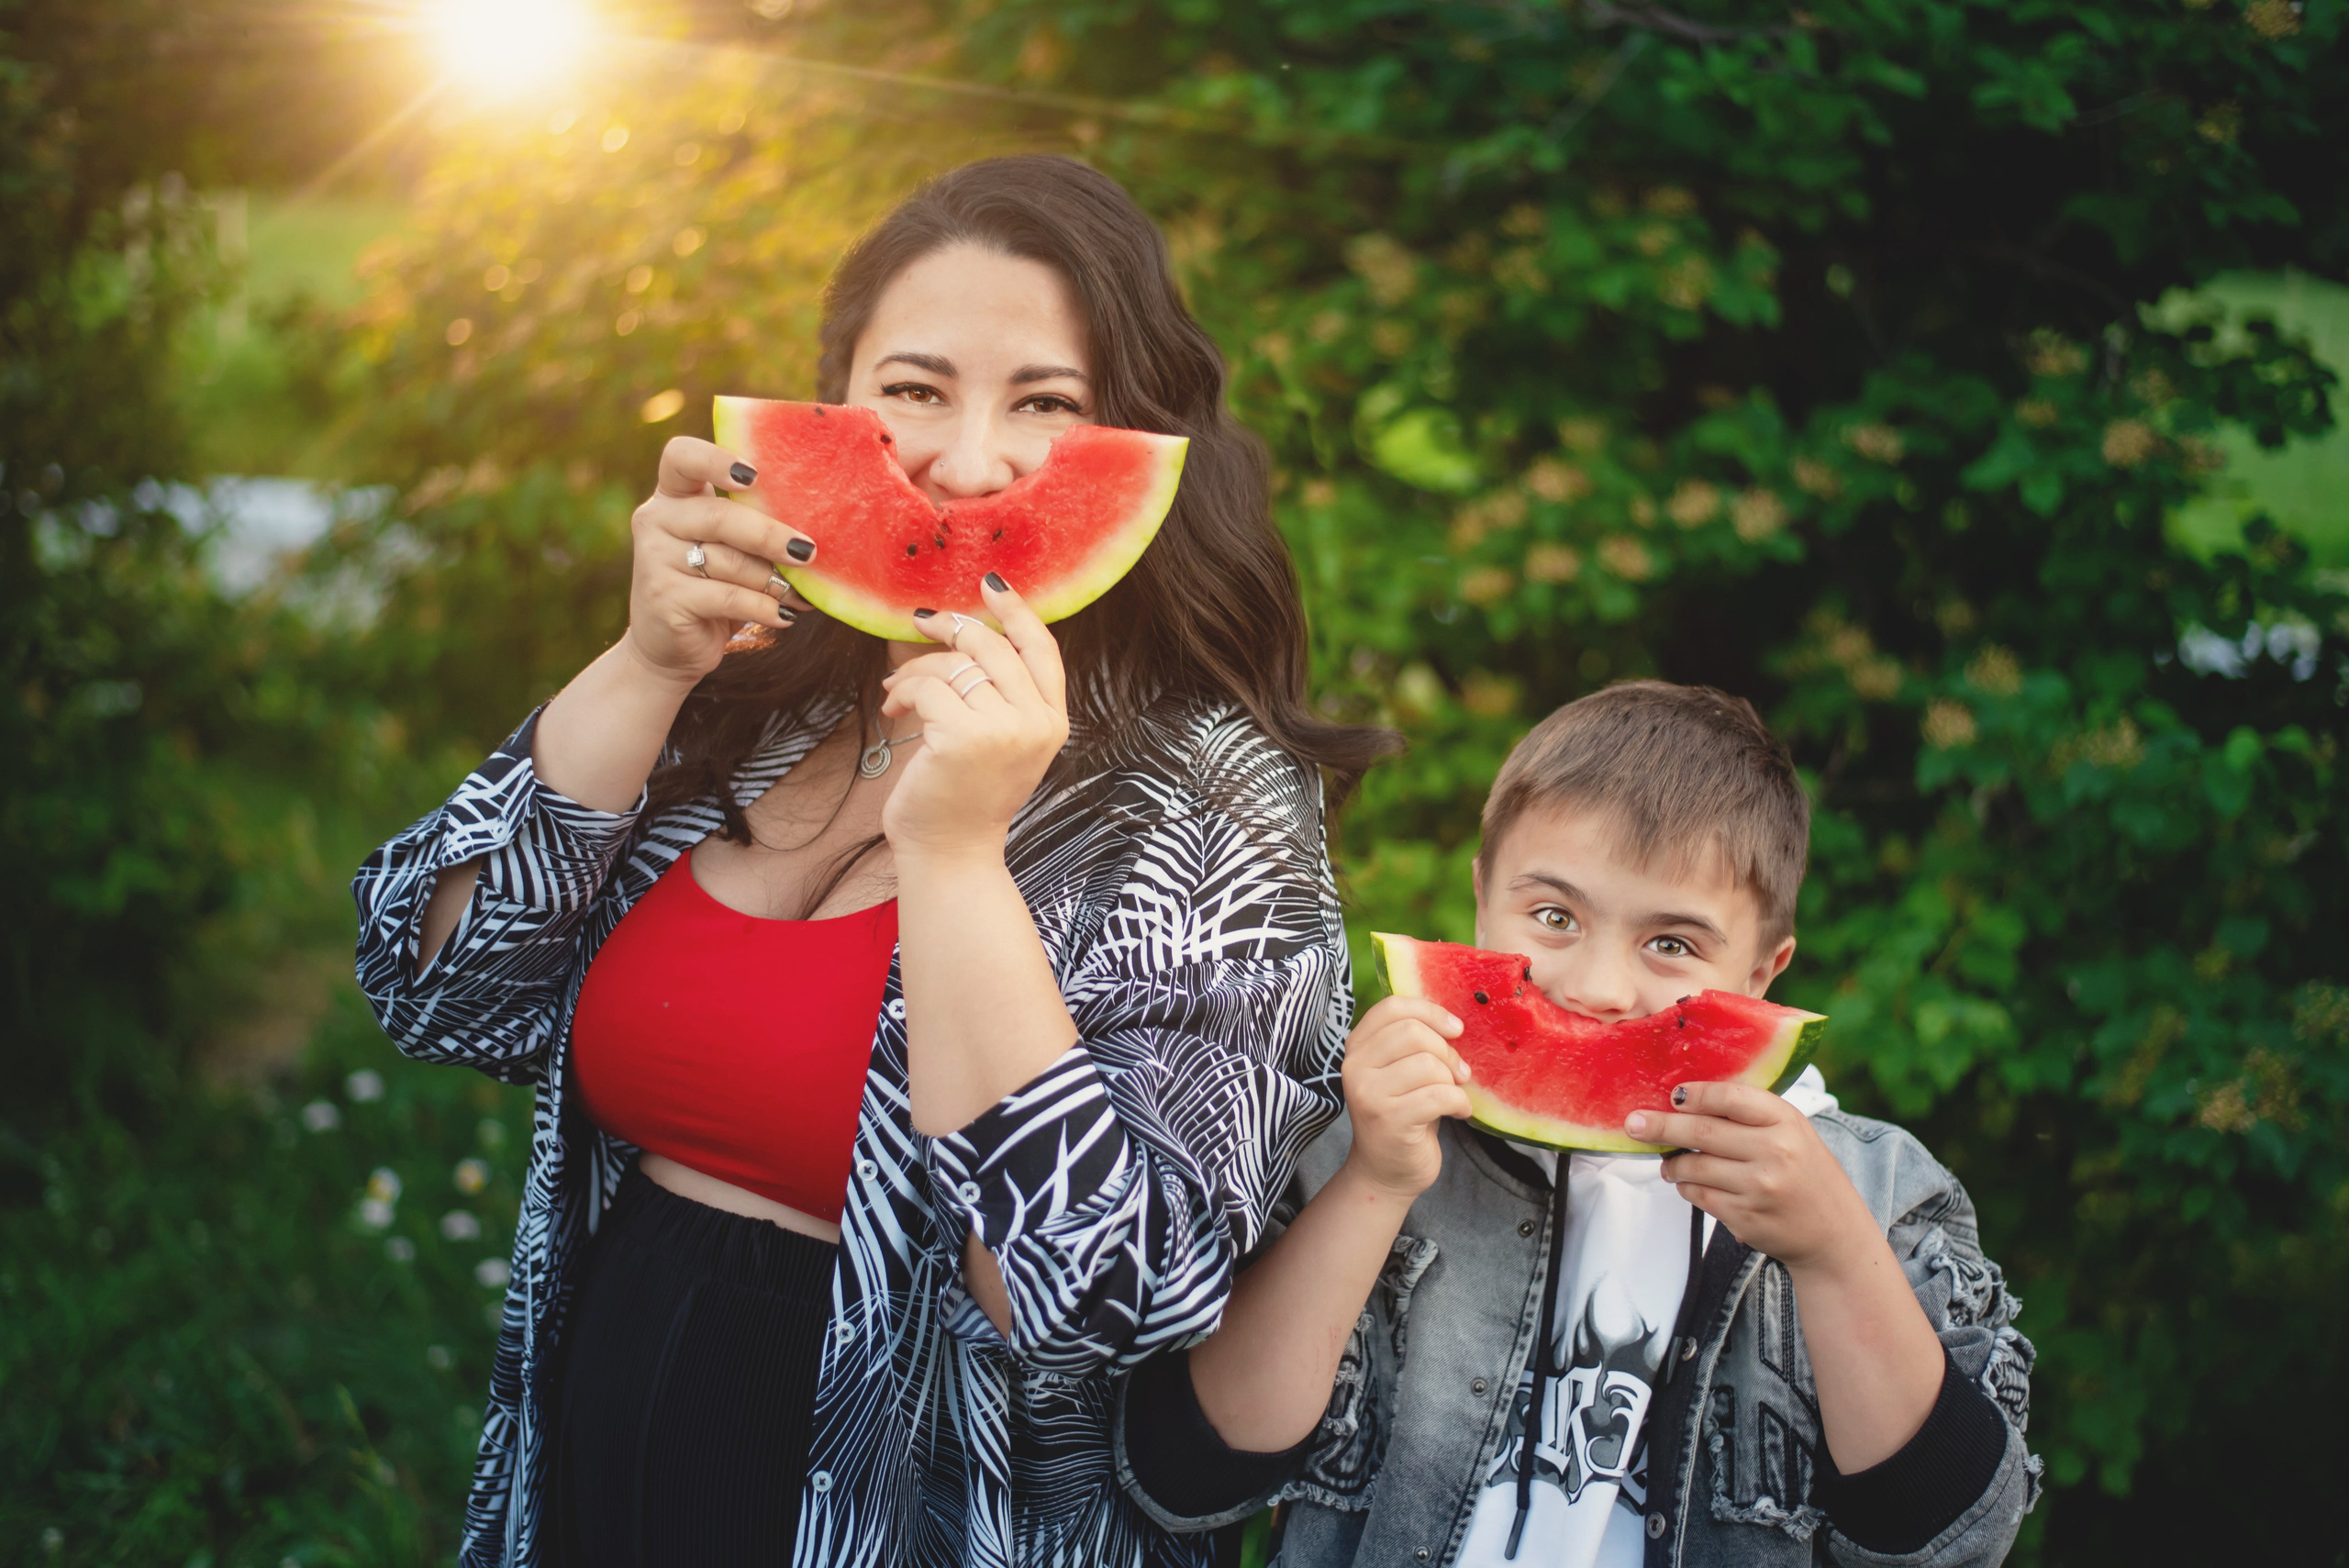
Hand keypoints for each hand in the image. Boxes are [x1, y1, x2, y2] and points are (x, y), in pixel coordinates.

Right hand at [623, 437, 811, 684]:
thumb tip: (818, 527)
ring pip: (728, 561)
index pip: (681, 456)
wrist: (671, 646)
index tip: (754, 475)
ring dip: (774, 581)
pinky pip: (727, 597)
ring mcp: (654, 559)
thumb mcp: (730, 550)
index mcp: (673, 496)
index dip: (716, 460)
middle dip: (769, 535)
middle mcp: (657, 520)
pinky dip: (763, 607)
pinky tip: (784, 616)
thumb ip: (753, 528)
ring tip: (801, 595)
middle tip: (808, 551)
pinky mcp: (664, 599)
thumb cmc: (714, 588)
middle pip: (719, 516)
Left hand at [878, 576, 1070, 859]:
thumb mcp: (1002, 743)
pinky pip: (928, 687)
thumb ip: (1002, 696)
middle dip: (951, 627)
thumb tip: (966, 632)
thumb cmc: (966, 796)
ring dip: (917, 669)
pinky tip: (894, 708)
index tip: (990, 584)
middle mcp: (1036, 723)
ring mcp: (1004, 730)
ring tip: (898, 689)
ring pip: (956, 665)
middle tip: (920, 623)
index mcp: (1052, 722)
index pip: (1043, 649)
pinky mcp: (963, 737)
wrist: (950, 852)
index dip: (1017, 611)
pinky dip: (903, 691)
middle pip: (993, 647)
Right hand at [1338, 995, 1472, 1201]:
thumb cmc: (1402, 1114)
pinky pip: (1439, 1096)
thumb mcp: (1401, 1071)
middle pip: (1414, 1032)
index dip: (1430, 1011)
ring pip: (1428, 1064)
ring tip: (1453, 1096)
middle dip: (1447, 1052)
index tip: (1455, 1029)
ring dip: (1453, 1081)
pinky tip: (1458, 1112)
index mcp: (1357, 1047)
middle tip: (1458, 1074)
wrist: (1385, 1171)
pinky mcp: (1389, 1120)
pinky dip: (1459, 1103)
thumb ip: (1414, 1042)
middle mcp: (1355, 1066)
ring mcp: (1368, 1094)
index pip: (1393, 1007)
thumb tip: (1453, 1022)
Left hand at [1629, 1082, 1875, 1271]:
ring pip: (1693, 1166)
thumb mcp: (1793, 1132)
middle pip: (1700, 1132)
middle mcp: (1774, 1151)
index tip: (1673, 1095)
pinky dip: (1686, 1187)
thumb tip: (1688, 1100)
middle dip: (1659, 1126)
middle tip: (1634, 1123)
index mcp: (1786, 1121)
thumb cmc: (1806, 1174)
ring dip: (1672, 1163)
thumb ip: (1750, 1114)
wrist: (1833, 1233)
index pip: (1729, 1097)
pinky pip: (1698, 1195)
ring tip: (1668, 1162)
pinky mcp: (1744, 1216)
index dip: (1695, 1094)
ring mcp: (1758, 1187)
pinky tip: (1690, 1183)